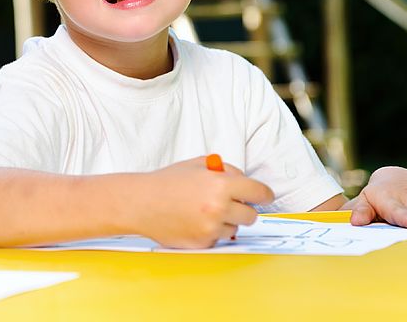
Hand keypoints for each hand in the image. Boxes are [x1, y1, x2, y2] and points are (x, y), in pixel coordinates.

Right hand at [131, 156, 274, 248]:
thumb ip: (226, 170)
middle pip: (252, 215)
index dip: (264, 194)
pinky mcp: (202, 243)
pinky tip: (194, 221)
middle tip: (231, 204)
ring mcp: (211, 228)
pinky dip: (212, 232)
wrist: (142, 202)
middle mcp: (219, 208)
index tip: (265, 197)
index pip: (259, 192)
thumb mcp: (199, 164)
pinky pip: (218, 239)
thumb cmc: (168, 182)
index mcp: (221, 184)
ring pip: (236, 228)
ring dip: (227, 221)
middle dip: (244, 208)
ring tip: (205, 211)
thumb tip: (245, 181)